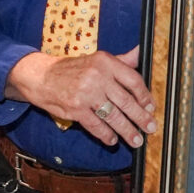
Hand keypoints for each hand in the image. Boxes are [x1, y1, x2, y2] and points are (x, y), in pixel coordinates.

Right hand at [5, 46, 156, 147]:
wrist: (42, 77)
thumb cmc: (73, 69)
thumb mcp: (97, 60)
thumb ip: (121, 60)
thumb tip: (141, 52)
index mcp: (105, 62)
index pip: (132, 80)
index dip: (145, 96)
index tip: (151, 107)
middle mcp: (97, 76)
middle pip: (126, 101)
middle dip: (140, 118)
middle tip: (150, 127)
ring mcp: (86, 93)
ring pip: (113, 116)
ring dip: (127, 131)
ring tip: (135, 140)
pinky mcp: (76, 109)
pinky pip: (96, 125)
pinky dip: (106, 135)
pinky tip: (113, 139)